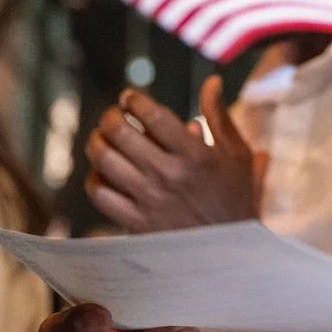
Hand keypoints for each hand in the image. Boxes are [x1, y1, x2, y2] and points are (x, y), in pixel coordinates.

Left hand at [86, 76, 268, 232]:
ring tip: (101, 137)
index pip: (154, 116)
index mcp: (195, 155)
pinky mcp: (136, 223)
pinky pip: (102, 194)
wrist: (231, 252)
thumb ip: (220, 116)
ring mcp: (150, 201)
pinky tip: (103, 171)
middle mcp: (169, 176)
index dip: (135, 100)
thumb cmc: (236, 197)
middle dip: (110, 116)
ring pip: (105, 161)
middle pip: (122, 134)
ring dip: (97, 142)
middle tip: (113, 114)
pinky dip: (95, 178)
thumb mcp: (236, 154)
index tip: (130, 97)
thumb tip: (212, 80)